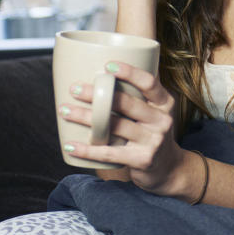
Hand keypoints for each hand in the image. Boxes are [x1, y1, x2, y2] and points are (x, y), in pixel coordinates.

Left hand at [58, 61, 187, 194]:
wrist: (169, 168)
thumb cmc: (152, 132)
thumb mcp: (156, 111)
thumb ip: (140, 94)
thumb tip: (109, 68)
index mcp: (165, 103)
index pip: (149, 83)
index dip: (129, 72)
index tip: (107, 66)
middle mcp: (162, 120)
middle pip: (126, 103)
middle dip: (97, 95)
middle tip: (74, 88)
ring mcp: (153, 141)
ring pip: (113, 126)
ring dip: (85, 118)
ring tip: (64, 111)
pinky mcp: (142, 160)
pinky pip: (109, 153)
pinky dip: (87, 150)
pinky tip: (70, 145)